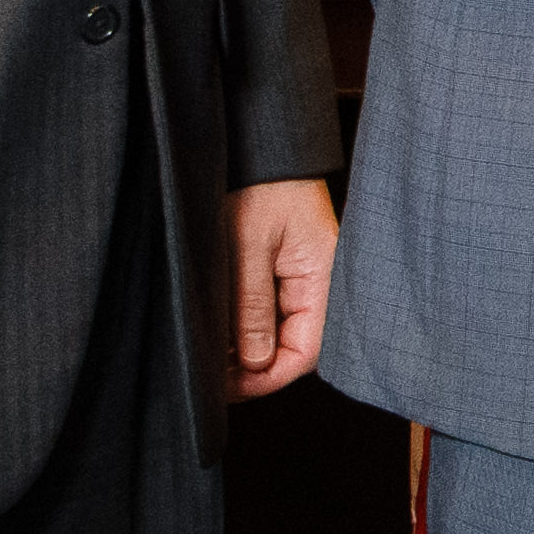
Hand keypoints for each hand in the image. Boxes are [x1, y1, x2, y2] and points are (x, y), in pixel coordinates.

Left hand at [227, 180, 340, 396]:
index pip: (304, 352)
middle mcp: (320, 284)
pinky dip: (245, 324)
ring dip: (246, 346)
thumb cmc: (260, 183)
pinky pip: (272, 310)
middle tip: (210, 374)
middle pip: (292, 347)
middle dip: (252, 367)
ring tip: (210, 352)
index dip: (265, 377)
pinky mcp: (286, 269)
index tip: (226, 387)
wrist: (262, 146)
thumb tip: (255, 362)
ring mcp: (303, 277)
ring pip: (279, 331)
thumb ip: (252, 306)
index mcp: (324, 279)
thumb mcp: (247, 246)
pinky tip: (219, 329)